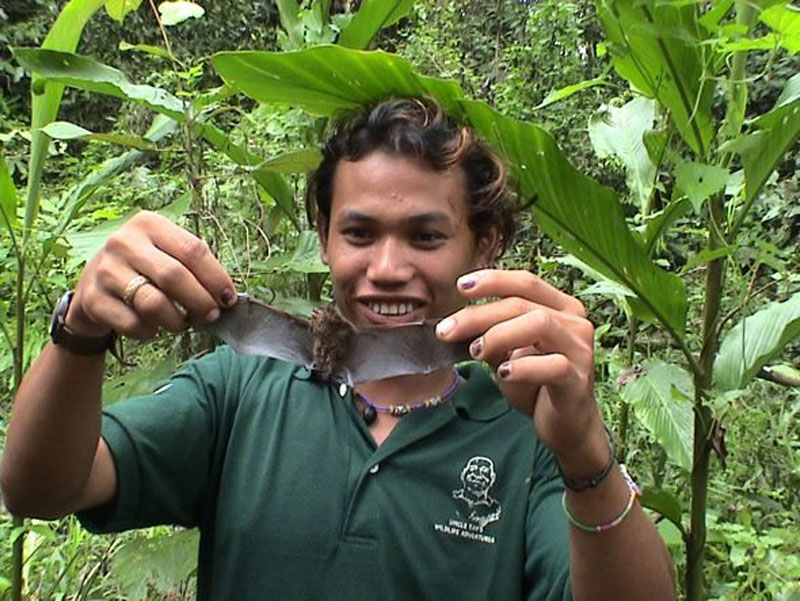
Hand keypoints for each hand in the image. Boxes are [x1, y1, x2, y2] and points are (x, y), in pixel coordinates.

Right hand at [66, 211, 236, 339]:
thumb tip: (226, 297)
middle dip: (200, 301)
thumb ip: (193, 267)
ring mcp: (105, 270)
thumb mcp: (165, 253)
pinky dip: (151, 331)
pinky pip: (133, 324)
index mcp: (149, 224)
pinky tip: (153, 327)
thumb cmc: (143, 268)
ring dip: (177, 320)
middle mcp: (124, 242)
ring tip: (184, 323)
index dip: (216, 278)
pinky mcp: (93, 299)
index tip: (229, 299)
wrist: (93, 285)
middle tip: (212, 316)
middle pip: (174, 276)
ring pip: (153, 303)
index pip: (192, 250)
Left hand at [436, 269, 607, 472]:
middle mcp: (575, 322)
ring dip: (499, 335)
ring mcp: (580, 350)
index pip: (525, 282)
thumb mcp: (508, 354)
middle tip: (448, 330)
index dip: (493, 280)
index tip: (461, 286)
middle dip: (479, 315)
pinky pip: (552, 365)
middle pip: (522, 304)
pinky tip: (504, 373)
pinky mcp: (579, 379)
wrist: (565, 425)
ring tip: (476, 353)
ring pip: (539, 324)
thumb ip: (490, 334)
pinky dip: (523, 367)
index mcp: (560, 307)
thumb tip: (454, 324)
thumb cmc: (536, 384)